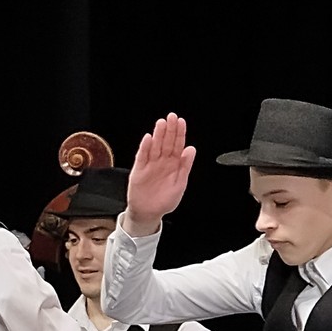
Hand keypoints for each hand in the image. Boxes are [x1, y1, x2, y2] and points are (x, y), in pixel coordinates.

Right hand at [123, 114, 195, 235]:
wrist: (148, 213)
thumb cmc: (164, 200)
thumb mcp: (180, 184)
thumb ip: (185, 166)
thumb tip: (191, 150)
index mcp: (174, 164)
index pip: (178, 145)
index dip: (180, 133)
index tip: (181, 122)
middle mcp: (162, 161)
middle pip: (167, 142)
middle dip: (169, 129)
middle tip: (172, 117)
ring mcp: (151, 164)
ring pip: (155, 146)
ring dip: (158, 135)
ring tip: (161, 124)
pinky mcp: (139, 170)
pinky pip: (142, 156)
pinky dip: (145, 148)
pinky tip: (148, 139)